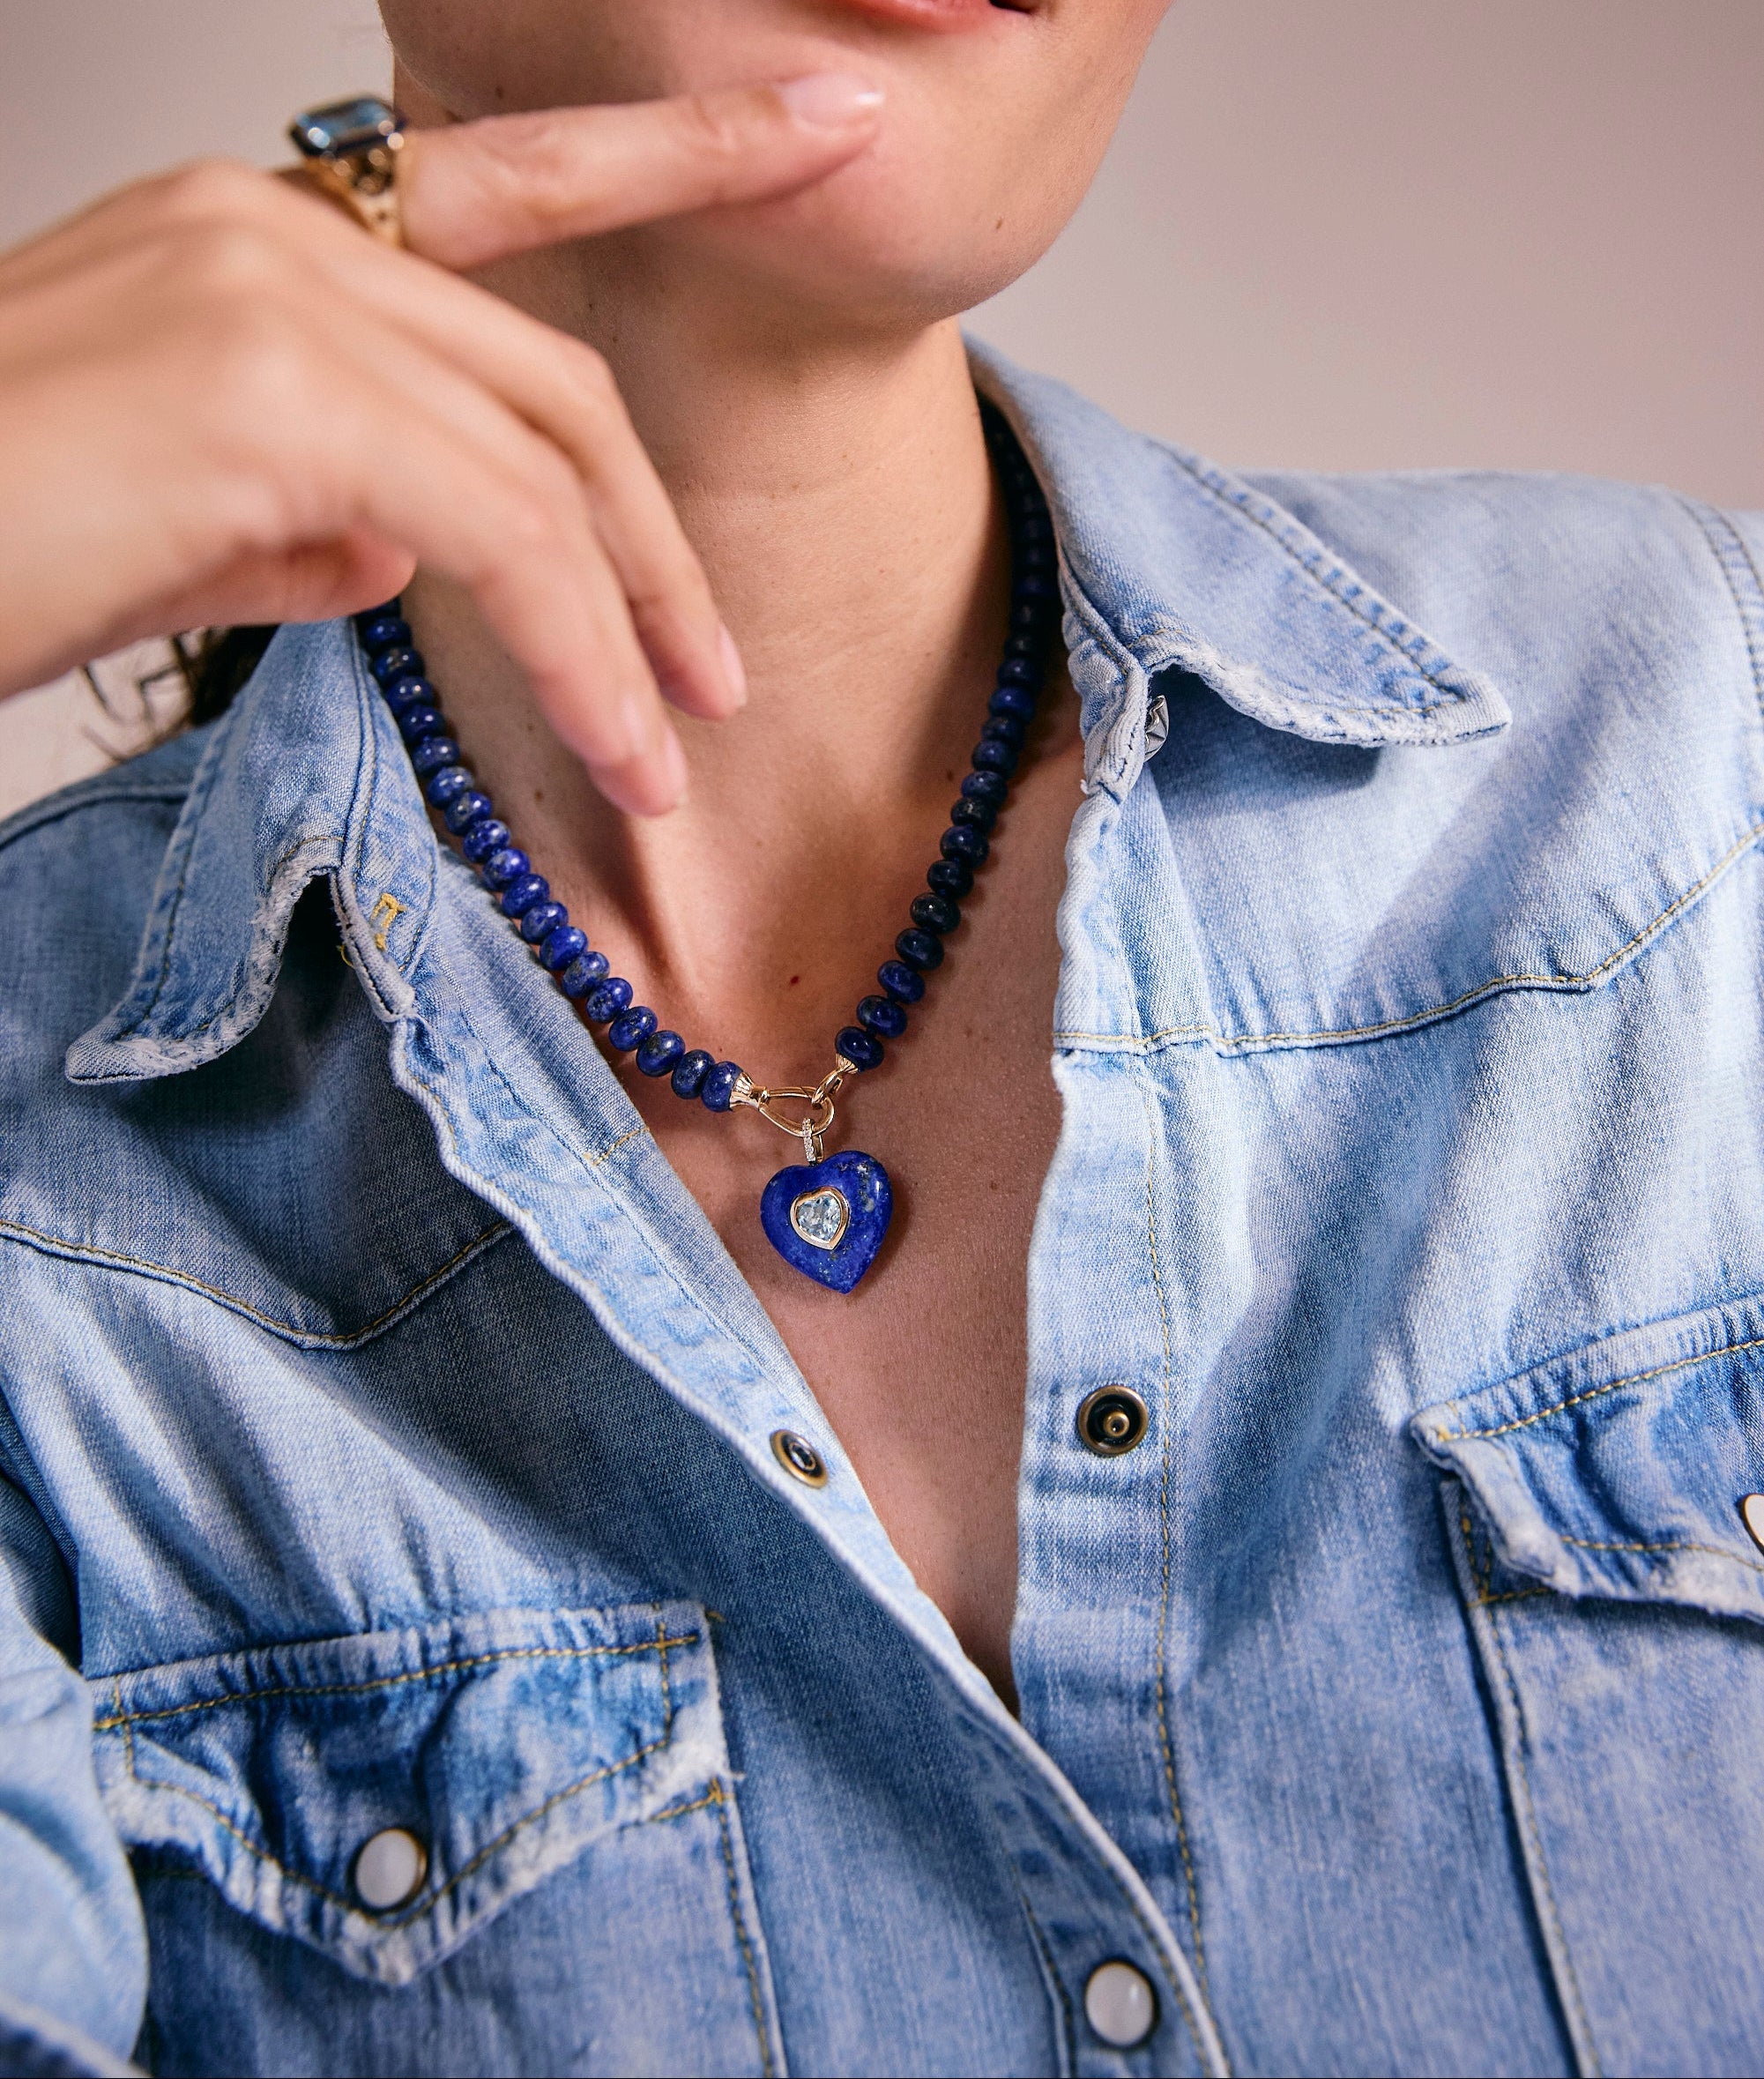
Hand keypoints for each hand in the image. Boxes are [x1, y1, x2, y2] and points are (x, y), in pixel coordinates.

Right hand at [0, 76, 882, 812]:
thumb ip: (311, 503)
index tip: (815, 129)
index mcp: (254, 233)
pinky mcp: (269, 393)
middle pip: (551, 379)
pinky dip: (576, 651)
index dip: (675, 152)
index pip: (504, 187)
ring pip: (543, 467)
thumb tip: (404, 546)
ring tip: (660, 758)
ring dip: (626, 633)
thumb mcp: (183, 514)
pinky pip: (501, 532)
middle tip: (709, 675)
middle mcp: (269, 228)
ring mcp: (269, 294)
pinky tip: (601, 741)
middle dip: (655, 542)